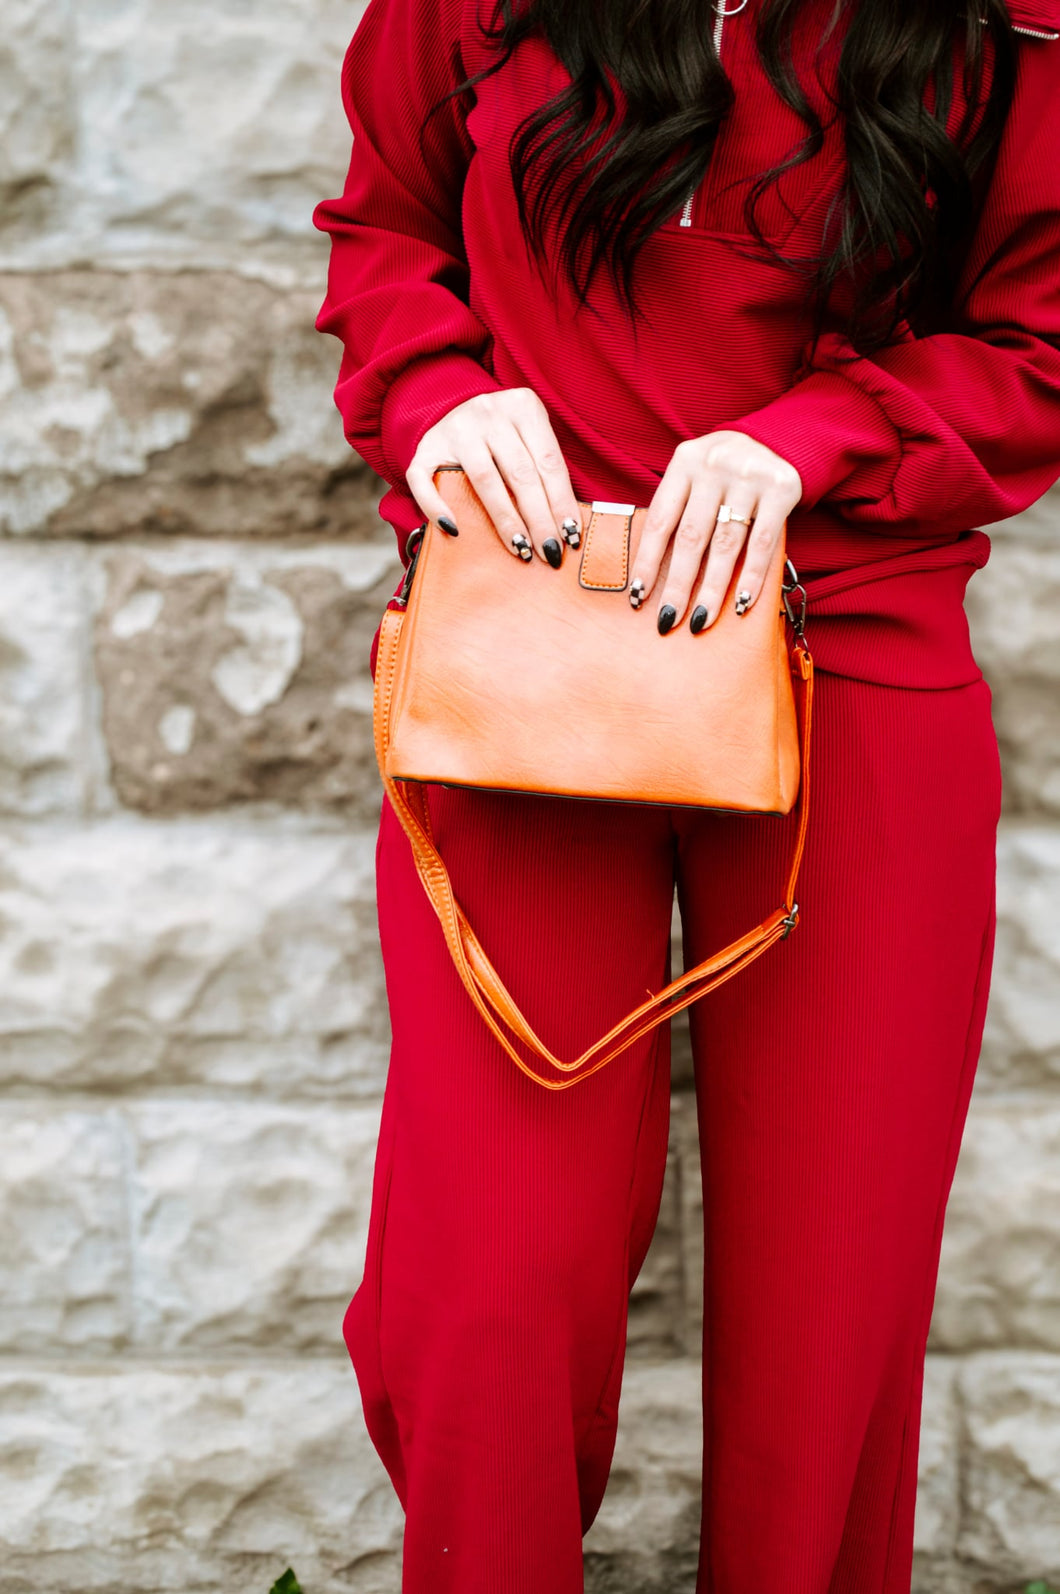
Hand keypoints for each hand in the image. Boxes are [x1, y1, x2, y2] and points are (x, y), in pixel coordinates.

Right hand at [406, 388, 582, 567]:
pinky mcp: (424, 447)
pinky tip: (455, 531)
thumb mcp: (530, 436)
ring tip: (520, 549)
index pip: (549, 462)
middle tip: (550, 552)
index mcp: (523, 406)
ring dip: (506, 519)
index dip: (562, 502)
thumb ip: (544, 469)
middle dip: (539, 518)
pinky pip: (424, 481)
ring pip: (484, 480)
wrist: (454, 406)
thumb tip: (566, 526)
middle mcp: (488, 412)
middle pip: (521, 473)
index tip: (571, 537)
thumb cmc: (504, 435)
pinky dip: (437, 507)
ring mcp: (455, 428)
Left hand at [632, 432, 802, 632]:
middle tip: (668, 620)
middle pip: (691, 537)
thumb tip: (654, 572)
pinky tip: (741, 604)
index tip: (639, 596)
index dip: (648, 561)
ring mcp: (748, 477)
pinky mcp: (780, 490)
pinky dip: (752, 577)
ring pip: (726, 545)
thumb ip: (678, 508)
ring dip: (713, 589)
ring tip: (700, 620)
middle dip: (678, 584)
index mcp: (684, 463)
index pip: (660, 520)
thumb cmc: (723, 470)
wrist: (778, 438)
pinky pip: (763, 543)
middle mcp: (713, 466)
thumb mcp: (694, 473)